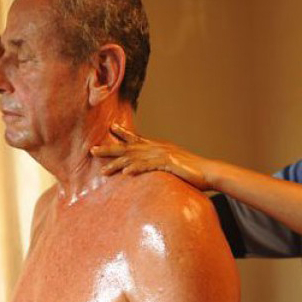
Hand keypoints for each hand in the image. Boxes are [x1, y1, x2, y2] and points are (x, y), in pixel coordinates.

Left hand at [91, 125, 214, 190]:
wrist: (209, 172)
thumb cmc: (191, 171)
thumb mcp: (173, 163)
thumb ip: (160, 162)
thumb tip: (151, 165)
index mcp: (158, 147)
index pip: (136, 138)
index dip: (122, 133)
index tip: (109, 129)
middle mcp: (157, 148)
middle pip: (129, 147)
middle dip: (109, 149)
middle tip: (92, 151)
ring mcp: (162, 156)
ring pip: (135, 158)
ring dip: (117, 163)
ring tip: (103, 170)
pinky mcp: (169, 165)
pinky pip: (149, 167)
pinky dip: (137, 168)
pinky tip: (126, 172)